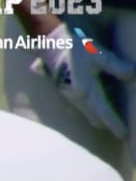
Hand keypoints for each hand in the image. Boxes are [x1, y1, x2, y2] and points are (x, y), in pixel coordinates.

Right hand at [32, 22, 135, 139]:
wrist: (51, 45)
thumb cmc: (76, 48)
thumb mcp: (99, 54)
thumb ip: (116, 66)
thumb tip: (132, 76)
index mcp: (85, 91)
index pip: (104, 112)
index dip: (115, 124)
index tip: (125, 135)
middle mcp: (76, 98)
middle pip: (95, 118)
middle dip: (108, 124)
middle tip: (121, 128)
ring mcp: (69, 97)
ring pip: (88, 114)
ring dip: (100, 117)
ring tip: (112, 119)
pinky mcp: (66, 92)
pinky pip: (82, 108)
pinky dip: (92, 110)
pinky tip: (98, 105)